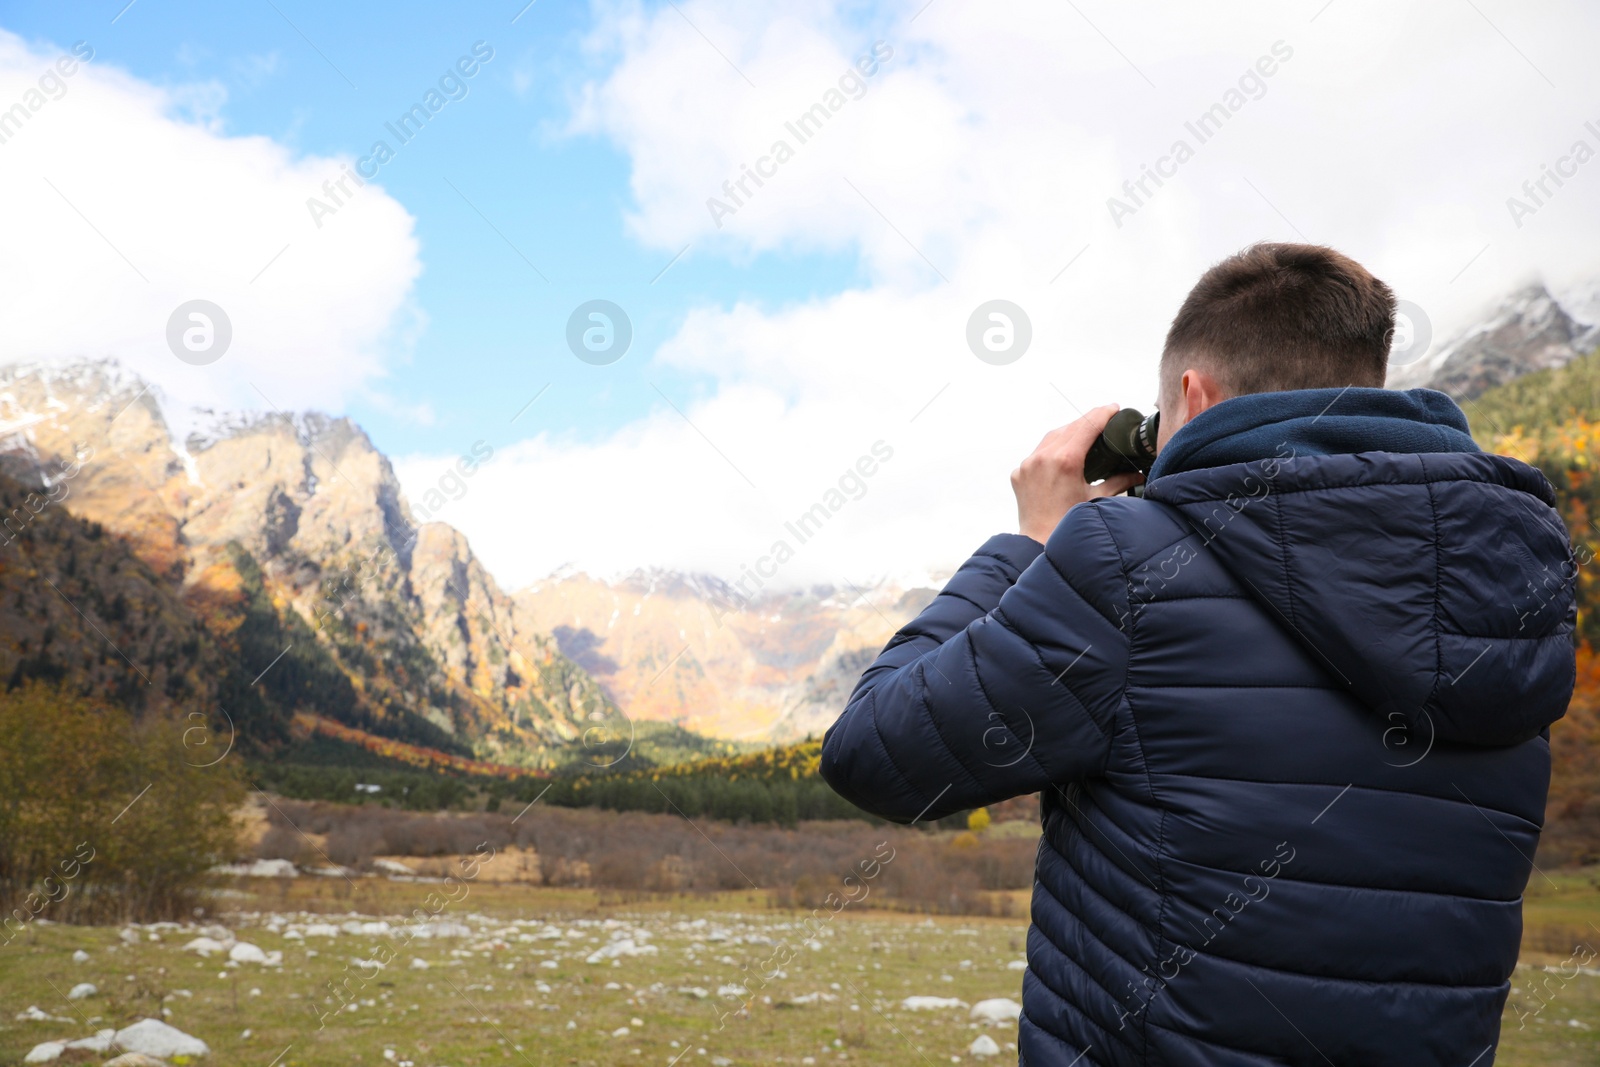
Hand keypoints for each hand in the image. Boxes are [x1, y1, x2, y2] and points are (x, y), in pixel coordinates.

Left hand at [1011, 404, 1144, 542]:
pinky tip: (1063, 453)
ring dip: (1069, 432)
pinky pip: (1037, 452)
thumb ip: (1119, 481)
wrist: (1039, 544)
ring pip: (1051, 437)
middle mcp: (1044, 457)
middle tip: (1104, 418)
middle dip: (1087, 421)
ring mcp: (1028, 464)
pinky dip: (1051, 449)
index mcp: (1066, 460)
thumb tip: (1138, 473)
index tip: (1114, 408)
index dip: (1102, 414)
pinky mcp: (1019, 472)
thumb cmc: (1069, 524)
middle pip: (1070, 427)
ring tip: (1085, 433)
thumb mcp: (1097, 499)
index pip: (1087, 426)